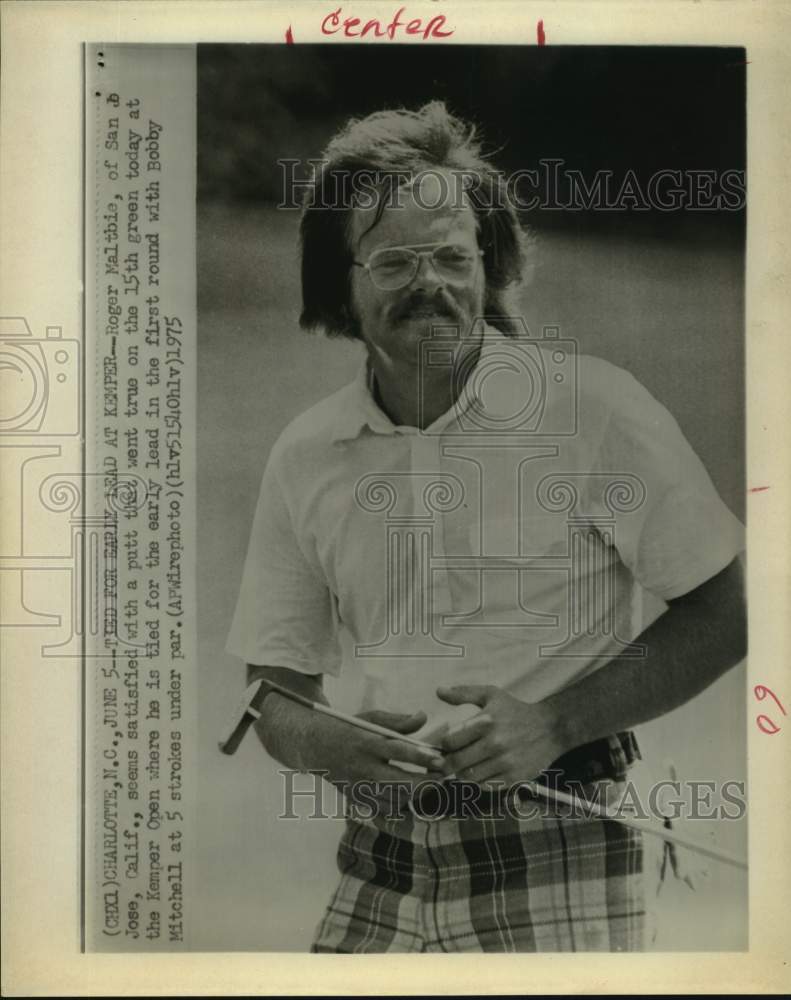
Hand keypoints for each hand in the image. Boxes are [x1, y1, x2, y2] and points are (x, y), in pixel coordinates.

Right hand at [302, 707, 445, 807]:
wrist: (316, 747)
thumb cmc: (349, 728)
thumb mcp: (371, 718)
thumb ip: (399, 721)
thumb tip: (423, 717)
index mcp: (367, 743)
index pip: (398, 752)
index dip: (421, 757)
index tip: (440, 759)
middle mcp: (362, 767)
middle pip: (398, 782)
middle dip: (424, 783)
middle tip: (443, 778)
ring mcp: (358, 786)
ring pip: (394, 799)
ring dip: (416, 794)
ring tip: (431, 784)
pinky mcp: (356, 798)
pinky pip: (384, 808)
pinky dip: (400, 803)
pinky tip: (410, 793)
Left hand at [437, 685, 565, 789]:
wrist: (550, 728)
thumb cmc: (516, 711)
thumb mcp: (491, 695)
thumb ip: (464, 693)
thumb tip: (439, 691)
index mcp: (486, 722)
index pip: (450, 741)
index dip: (444, 745)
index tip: (448, 744)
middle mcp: (495, 743)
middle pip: (456, 762)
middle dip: (448, 763)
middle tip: (450, 760)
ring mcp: (505, 763)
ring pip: (468, 777)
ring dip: (462, 773)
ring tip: (466, 765)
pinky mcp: (514, 778)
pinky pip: (485, 786)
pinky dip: (478, 782)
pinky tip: (481, 772)